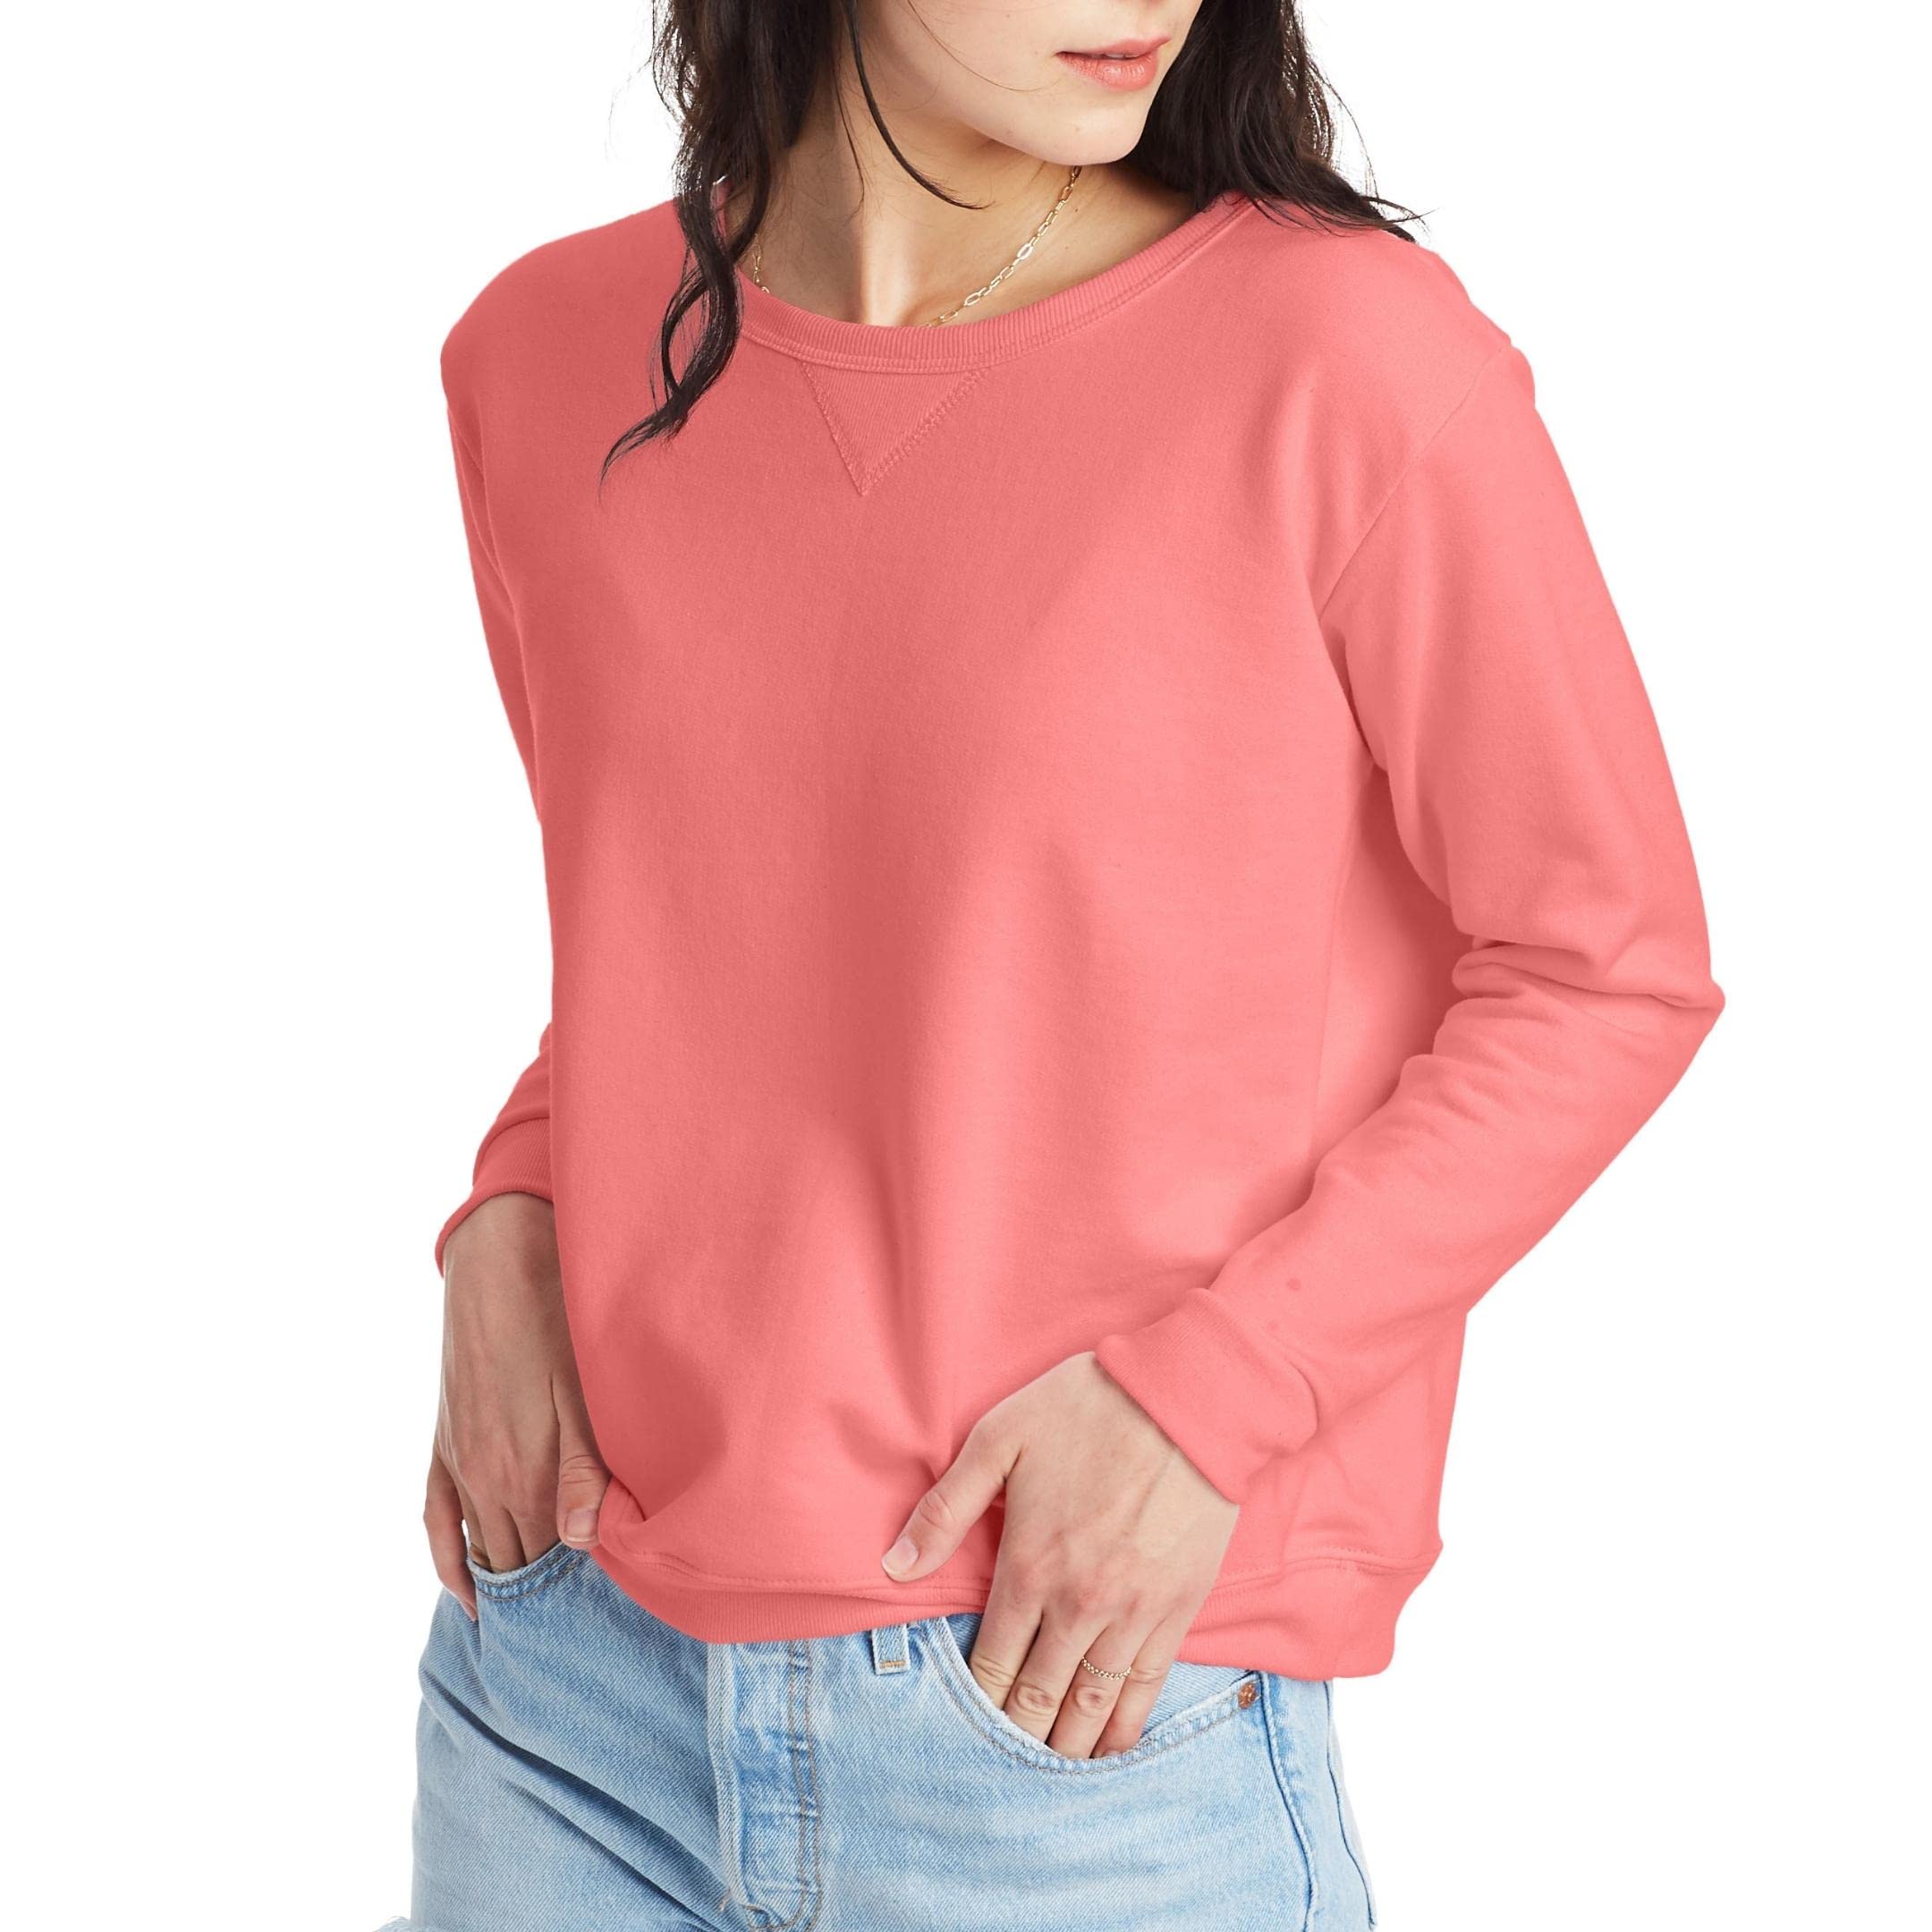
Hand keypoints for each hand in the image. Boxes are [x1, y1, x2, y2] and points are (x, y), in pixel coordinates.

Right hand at [425, 1192, 608, 1617]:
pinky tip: (468, 1593)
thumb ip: (582, 1472)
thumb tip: (581, 1545)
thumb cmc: (555, 1322)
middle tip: (583, 1630)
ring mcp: (458, 1465)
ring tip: (537, 1624)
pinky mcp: (442, 1446)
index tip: (610, 1612)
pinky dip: (451, 1563)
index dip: (580, 1588)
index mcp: (525, 1472)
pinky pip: (436, 1523)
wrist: (498, 1265)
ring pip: (480, 1549)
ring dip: (507, 1585)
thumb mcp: (582, 1394)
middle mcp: (485, 1479)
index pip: (554, 1559)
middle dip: (548, 1596)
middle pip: (517, 1563)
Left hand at [879, 1352, 1238, 1757]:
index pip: (990, 1663)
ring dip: (1065, 1747)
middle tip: (995, 1773)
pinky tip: (1110, 1751)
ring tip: (1045, 1776)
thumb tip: (893, 1566)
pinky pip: (1146, 1688)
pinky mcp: (1176, 1610)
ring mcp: (1132, 1613)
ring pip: (1091, 1706)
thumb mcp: (1001, 1438)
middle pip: (1037, 1697)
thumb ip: (945, 1508)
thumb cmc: (1089, 1409)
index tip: (959, 1732)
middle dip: (1013, 1738)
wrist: (1189, 1400)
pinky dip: (1125, 1728)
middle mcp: (1078, 1605)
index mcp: (1029, 1566)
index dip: (973, 1703)